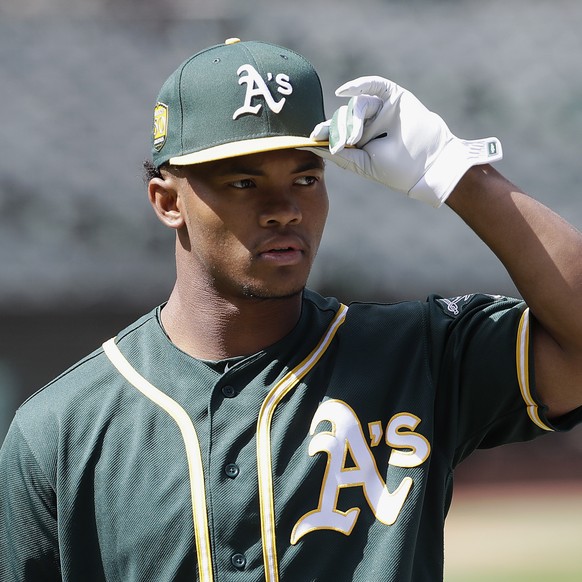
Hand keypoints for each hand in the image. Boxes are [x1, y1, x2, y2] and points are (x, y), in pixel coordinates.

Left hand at [308, 76, 502, 206]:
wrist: (428, 165)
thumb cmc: (397, 170)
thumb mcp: (363, 164)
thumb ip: (341, 154)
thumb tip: (313, 145)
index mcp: (359, 140)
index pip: (336, 131)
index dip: (323, 132)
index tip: (311, 137)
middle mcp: (368, 122)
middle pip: (343, 117)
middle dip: (339, 130)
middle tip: (343, 145)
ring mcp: (380, 109)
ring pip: (356, 105)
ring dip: (352, 120)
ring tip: (355, 139)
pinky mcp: (393, 97)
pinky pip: (374, 84)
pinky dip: (359, 84)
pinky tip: (343, 91)